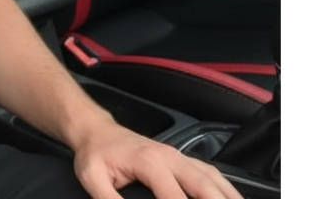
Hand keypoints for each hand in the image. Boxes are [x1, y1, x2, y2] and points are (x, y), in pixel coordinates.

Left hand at [72, 118, 243, 198]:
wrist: (95, 130)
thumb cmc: (95, 154)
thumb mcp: (93, 178)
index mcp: (149, 161)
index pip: (176, 198)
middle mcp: (170, 157)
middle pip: (204, 186)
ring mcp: (179, 156)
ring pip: (213, 179)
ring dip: (229, 198)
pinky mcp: (182, 159)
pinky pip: (211, 174)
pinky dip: (226, 190)